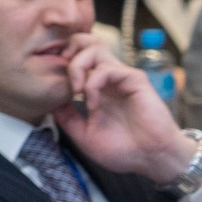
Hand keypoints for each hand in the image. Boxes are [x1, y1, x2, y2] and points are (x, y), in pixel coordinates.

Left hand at [55, 33, 193, 183]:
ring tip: (75, 90)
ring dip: (77, 66)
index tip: (49, 81)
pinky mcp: (134, 80)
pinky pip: (107, 69)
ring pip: (94, 48)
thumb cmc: (123, 150)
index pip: (76, 57)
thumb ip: (67, 118)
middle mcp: (107, 78)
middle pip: (85, 42)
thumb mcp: (84, 135)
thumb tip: (48, 103)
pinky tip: (93, 105)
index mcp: (96, 87)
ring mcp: (121, 77)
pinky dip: (93, 83)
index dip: (59, 62)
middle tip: (59, 73)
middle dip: (67, 51)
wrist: (153, 159)